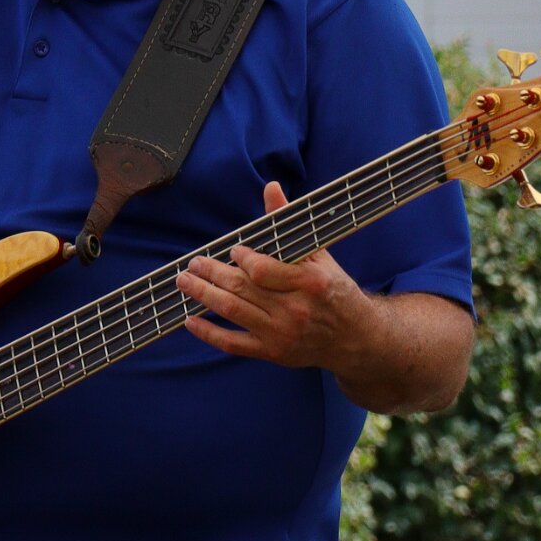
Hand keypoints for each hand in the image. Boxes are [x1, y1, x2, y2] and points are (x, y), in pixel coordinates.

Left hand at [178, 181, 374, 372]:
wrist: (355, 338)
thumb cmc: (333, 291)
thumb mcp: (319, 256)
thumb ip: (289, 224)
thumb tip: (270, 188)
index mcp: (310, 282)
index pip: (263, 269)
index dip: (242, 259)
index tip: (233, 250)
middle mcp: (295, 309)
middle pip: (241, 288)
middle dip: (211, 274)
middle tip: (192, 264)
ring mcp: (281, 333)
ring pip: (232, 311)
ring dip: (202, 295)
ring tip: (184, 282)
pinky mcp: (272, 352)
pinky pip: (233, 344)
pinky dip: (208, 333)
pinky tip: (190, 320)